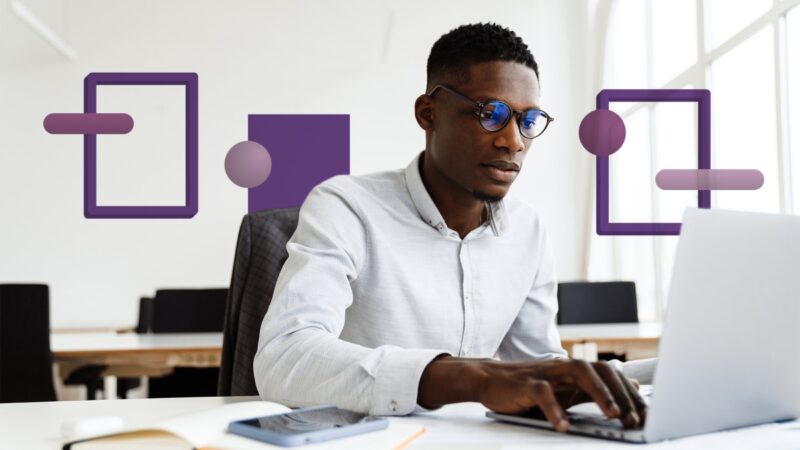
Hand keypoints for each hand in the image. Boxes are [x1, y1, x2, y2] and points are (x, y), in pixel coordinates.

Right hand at [418, 357, 646, 431]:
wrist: (489, 380)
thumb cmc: (528, 389)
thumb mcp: (567, 390)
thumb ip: (597, 388)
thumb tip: (632, 384)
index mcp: (577, 371)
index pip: (612, 375)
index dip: (632, 394)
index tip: (648, 417)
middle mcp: (565, 368)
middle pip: (602, 371)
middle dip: (622, 395)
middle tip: (634, 420)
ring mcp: (546, 373)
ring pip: (579, 373)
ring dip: (599, 394)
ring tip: (612, 415)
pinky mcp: (526, 383)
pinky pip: (543, 393)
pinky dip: (555, 410)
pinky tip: (564, 426)